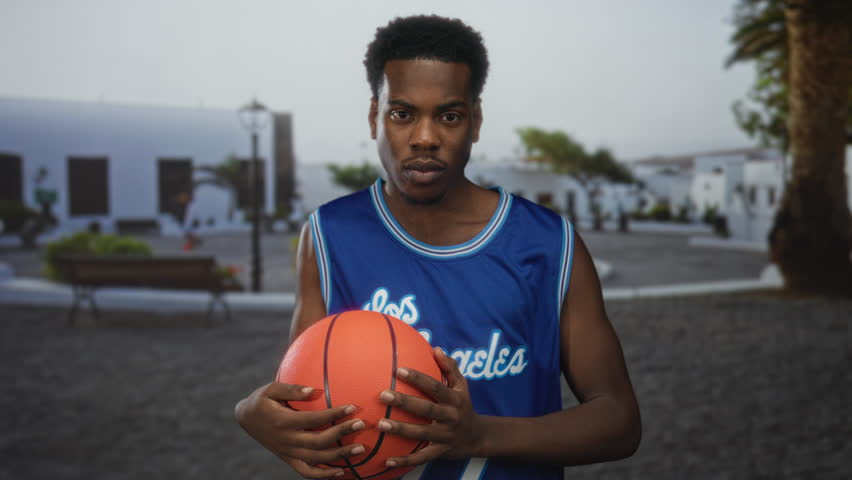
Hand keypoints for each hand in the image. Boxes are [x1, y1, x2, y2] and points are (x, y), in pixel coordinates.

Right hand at [235, 382, 365, 477]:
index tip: (352, 407)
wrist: (245, 418)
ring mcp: (288, 453)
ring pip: (316, 459)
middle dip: (342, 434)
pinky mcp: (288, 459)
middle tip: (361, 425)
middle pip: (318, 441)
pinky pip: (307, 472)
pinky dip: (324, 475)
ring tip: (360, 449)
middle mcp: (287, 440)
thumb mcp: (271, 389)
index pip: (313, 420)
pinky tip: (341, 472)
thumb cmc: (262, 399)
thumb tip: (313, 391)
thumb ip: (292, 390)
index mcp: (283, 422)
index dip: (333, 415)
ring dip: (340, 456)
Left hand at [377, 348, 483, 467]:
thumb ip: (450, 367)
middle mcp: (451, 417)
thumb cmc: (463, 405)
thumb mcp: (462, 386)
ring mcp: (446, 436)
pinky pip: (422, 458)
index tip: (399, 370)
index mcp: (454, 399)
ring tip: (381, 423)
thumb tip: (436, 349)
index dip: (418, 378)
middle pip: (427, 408)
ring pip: (422, 433)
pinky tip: (387, 461)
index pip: (435, 386)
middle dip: (405, 402)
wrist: (477, 437)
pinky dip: (405, 461)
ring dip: (401, 429)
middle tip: (383, 395)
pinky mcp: (440, 452)